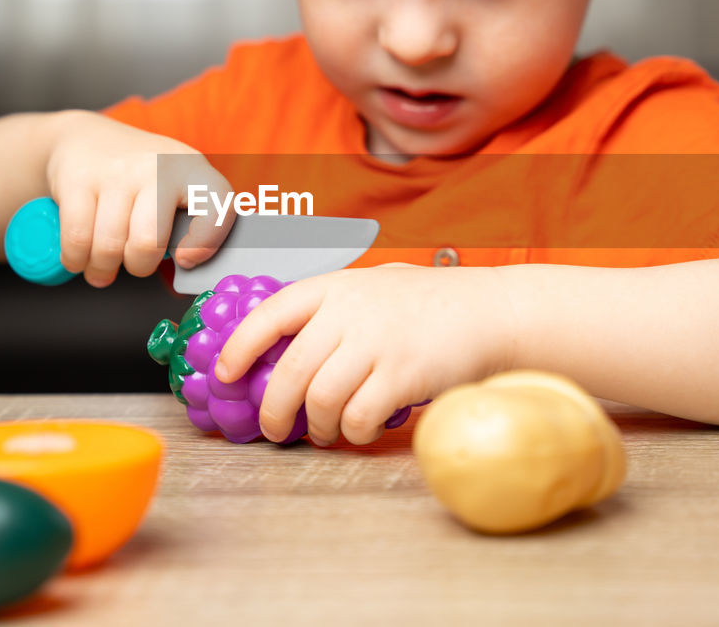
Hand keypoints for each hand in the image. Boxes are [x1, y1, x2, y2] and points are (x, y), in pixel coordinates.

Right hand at [44, 111, 234, 286]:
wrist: (85, 138)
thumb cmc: (138, 178)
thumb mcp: (172, 186)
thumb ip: (186, 222)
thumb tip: (188, 268)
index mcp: (192, 169)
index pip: (217, 207)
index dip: (206, 242)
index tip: (185, 259)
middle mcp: (157, 166)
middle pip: (148, 242)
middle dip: (139, 266)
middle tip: (135, 264)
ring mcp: (115, 171)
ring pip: (109, 247)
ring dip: (103, 268)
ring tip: (102, 266)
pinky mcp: (78, 179)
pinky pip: (77, 240)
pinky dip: (76, 260)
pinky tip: (79, 258)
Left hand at [214, 264, 515, 444]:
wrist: (492, 311)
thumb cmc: (432, 302)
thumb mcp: (375, 285)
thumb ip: (334, 306)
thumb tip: (284, 343)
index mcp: (337, 286)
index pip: (271, 313)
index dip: (240, 346)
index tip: (226, 374)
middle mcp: (351, 311)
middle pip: (290, 370)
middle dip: (274, 409)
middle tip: (273, 428)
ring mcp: (376, 343)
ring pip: (320, 400)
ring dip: (316, 427)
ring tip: (324, 433)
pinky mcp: (402, 375)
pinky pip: (357, 417)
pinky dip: (352, 432)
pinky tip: (361, 429)